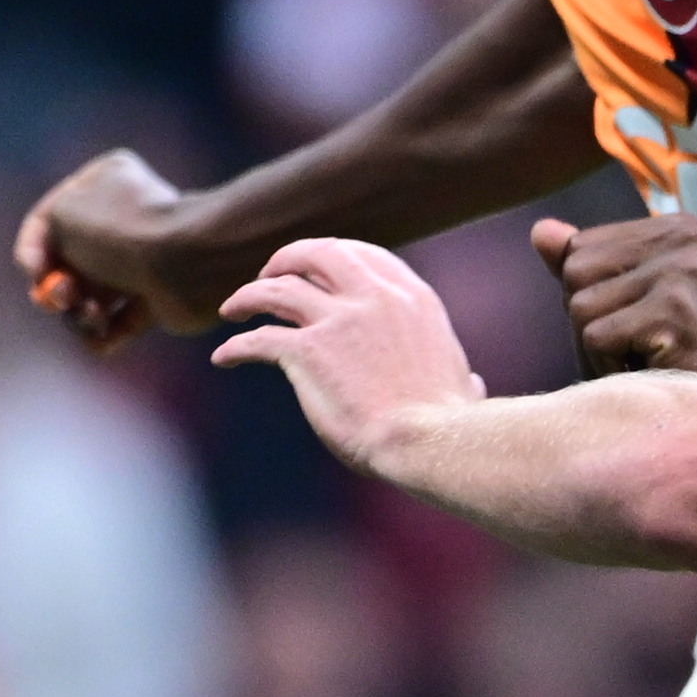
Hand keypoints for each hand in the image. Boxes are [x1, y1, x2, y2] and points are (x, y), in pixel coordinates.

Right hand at [17, 147, 217, 351]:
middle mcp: (122, 218)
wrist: (187, 265)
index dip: (30, 250)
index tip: (33, 271)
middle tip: (63, 297)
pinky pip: (115, 325)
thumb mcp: (62, 217)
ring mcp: (139, 261)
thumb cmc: (121, 233)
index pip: (47, 220)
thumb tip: (57, 274)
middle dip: (55, 288)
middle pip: (65, 264)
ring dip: (78, 316)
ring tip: (93, 317)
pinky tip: (105, 339)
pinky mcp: (155, 300)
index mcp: (104, 181)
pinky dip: (103, 336)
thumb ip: (44, 238)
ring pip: (87, 298)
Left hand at [213, 241, 485, 475]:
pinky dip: (236, 346)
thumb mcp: (461, 383)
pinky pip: (258, 338)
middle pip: (317, 254)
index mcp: (411, 298)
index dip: (332, 257)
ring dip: (249, 294)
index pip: (364, 256)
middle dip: (288, 258)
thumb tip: (473, 386)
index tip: (314, 269)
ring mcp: (338, 320)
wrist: (429, 442)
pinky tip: (224, 358)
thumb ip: (460, 374)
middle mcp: (373, 297)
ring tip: (233, 308)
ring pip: (277, 288)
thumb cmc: (448, 425)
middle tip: (268, 273)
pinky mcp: (307, 351)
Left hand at [531, 203, 696, 376]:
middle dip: (591, 323)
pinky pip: (596, 338)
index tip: (639, 326)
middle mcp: (685, 237)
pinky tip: (650, 376)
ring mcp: (684, 270)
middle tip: (641, 350)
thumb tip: (540, 230)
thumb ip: (585, 267)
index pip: (578, 250)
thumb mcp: (624, 307)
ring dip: (601, 352)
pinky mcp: (676, 308)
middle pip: (574, 272)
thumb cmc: (673, 364)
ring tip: (647, 363)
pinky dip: (610, 370)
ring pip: (580, 307)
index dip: (592, 299)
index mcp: (675, 228)